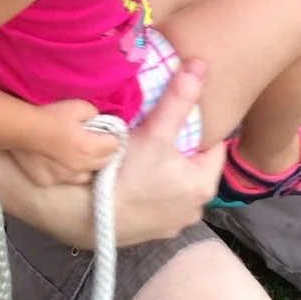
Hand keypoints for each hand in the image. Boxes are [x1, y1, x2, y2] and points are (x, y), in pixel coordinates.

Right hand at [19, 99, 119, 185]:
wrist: (22, 129)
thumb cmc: (51, 115)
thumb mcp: (78, 105)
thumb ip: (93, 112)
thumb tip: (98, 118)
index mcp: (91, 148)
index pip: (114, 146)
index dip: (111, 137)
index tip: (106, 132)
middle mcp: (81, 167)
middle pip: (104, 163)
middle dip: (103, 153)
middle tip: (96, 143)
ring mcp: (64, 177)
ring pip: (86, 177)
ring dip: (87, 167)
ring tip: (79, 156)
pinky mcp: (48, 181)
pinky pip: (64, 180)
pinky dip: (65, 173)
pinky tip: (59, 163)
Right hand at [113, 59, 224, 245]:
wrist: (88, 216)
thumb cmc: (127, 173)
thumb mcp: (156, 132)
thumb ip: (179, 99)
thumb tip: (200, 66)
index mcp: (204, 185)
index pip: (212, 147)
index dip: (197, 128)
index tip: (178, 117)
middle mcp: (196, 209)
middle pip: (193, 166)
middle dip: (180, 150)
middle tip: (157, 132)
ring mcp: (174, 224)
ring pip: (176, 186)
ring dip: (165, 172)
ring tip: (142, 155)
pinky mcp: (154, 233)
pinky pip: (159, 204)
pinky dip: (151, 192)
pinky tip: (132, 180)